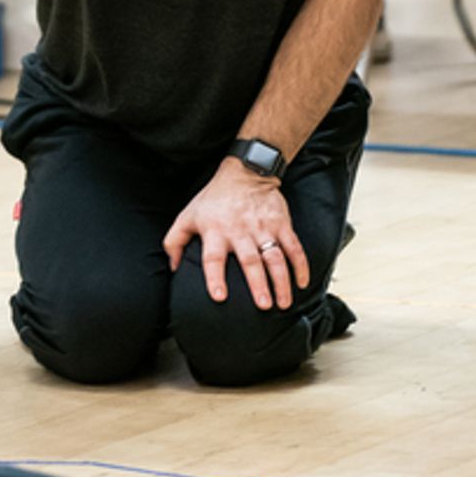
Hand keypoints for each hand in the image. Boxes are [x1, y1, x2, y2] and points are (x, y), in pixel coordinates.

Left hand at [162, 160, 309, 307]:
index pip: (213, 257)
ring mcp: (264, 227)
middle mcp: (240, 231)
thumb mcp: (188, 215)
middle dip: (258, 284)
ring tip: (283, 303)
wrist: (246, 171)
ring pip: (274, 257)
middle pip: (250, 260)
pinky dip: (300, 265)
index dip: (215, 277)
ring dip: (281, 280)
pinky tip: (302, 282)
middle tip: (263, 305)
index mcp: (215, 231)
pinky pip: (294, 246)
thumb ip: (175, 242)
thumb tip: (173, 267)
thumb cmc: (214, 198)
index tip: (219, 297)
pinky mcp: (281, 223)